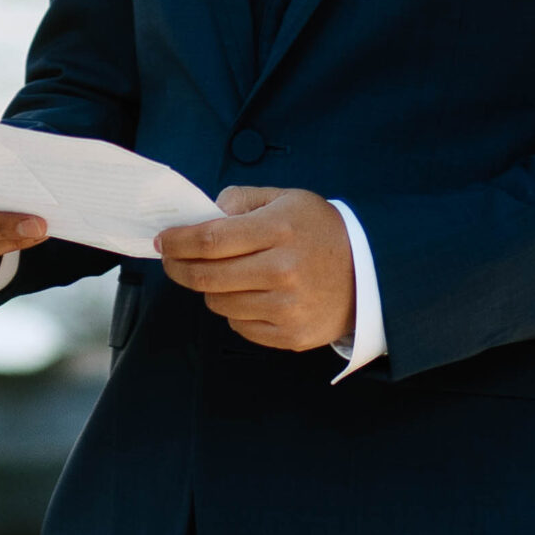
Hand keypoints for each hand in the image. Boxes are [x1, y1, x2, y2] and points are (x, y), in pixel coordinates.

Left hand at [157, 186, 354, 350]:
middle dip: (178, 267)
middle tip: (171, 260)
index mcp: (280, 229)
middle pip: (207, 276)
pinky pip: (240, 326)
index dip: (178, 241)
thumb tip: (201, 215)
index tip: (163, 241)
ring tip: (219, 275)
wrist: (371, 272)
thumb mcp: (285, 199)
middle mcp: (283, 270)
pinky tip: (248, 294)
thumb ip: (241, 200)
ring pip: (219, 303)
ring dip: (209, 288)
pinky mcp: (292, 335)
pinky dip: (234, 311)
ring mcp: (288, 307)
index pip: (210, 238)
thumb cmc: (320, 230)